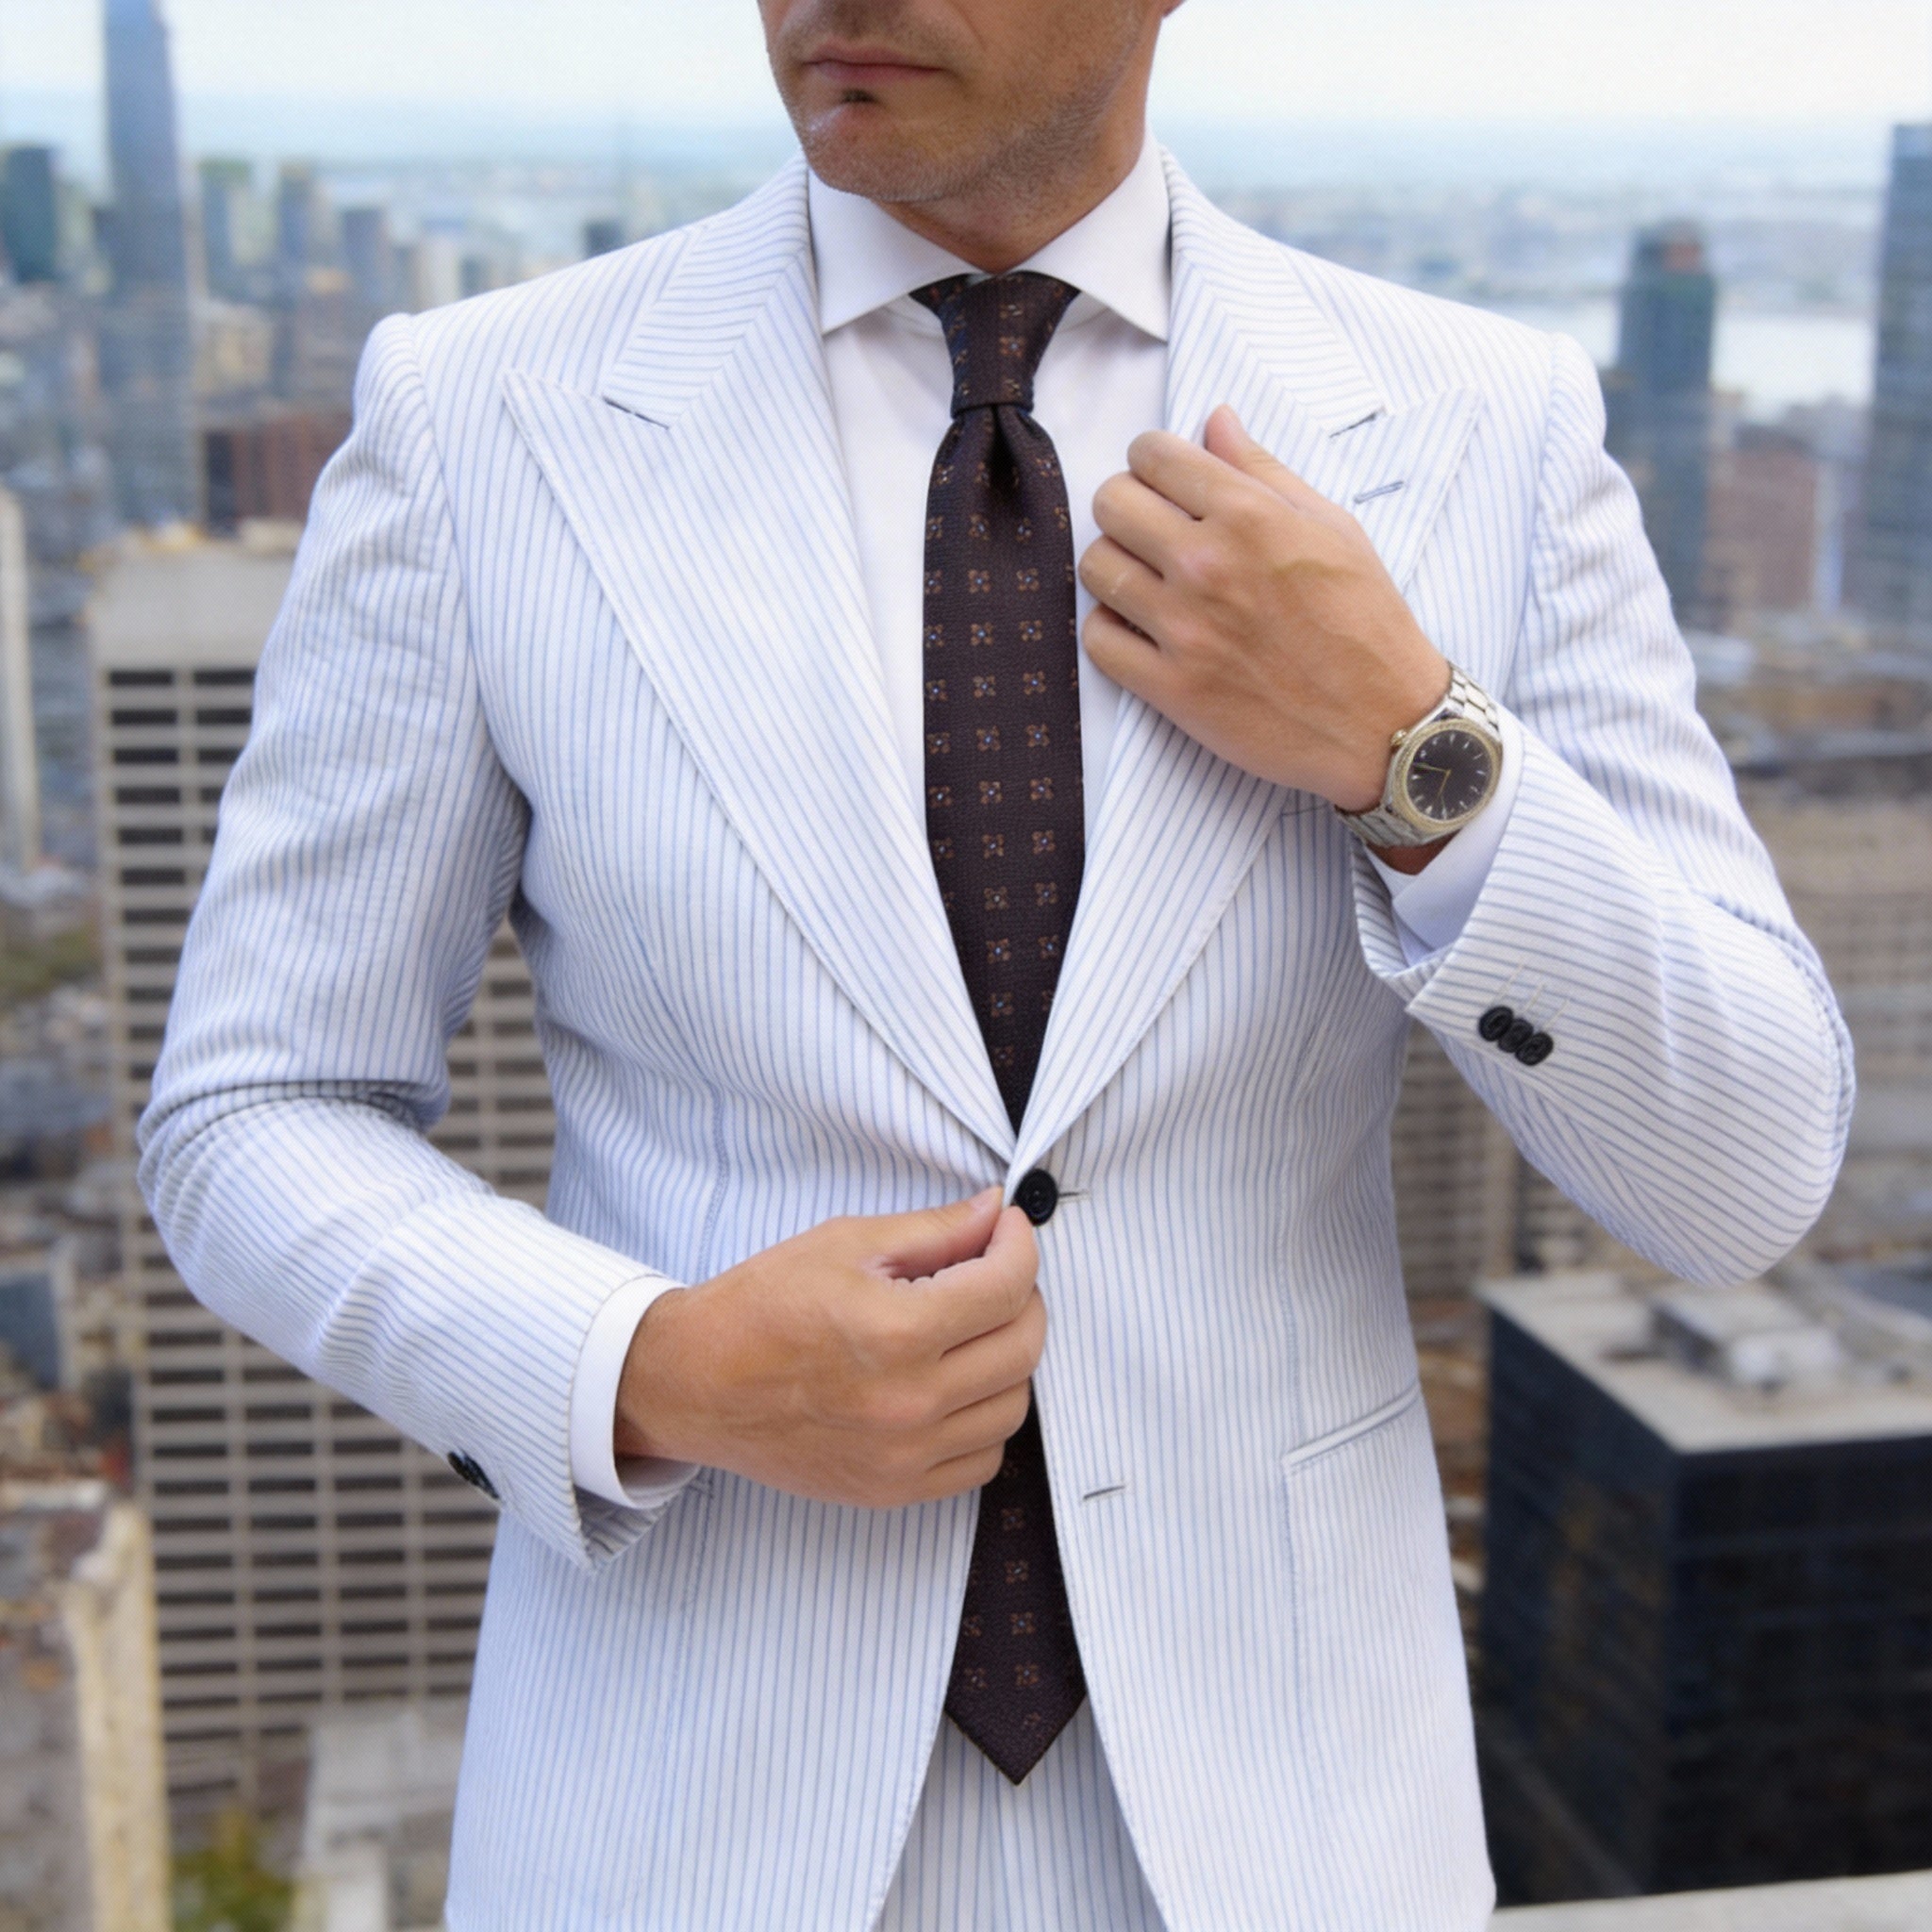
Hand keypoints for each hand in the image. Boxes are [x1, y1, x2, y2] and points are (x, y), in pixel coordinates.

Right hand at [615, 1190, 1044, 1508]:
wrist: (695, 1383)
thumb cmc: (761, 1305)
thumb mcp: (845, 1243)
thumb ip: (933, 1230)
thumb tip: (995, 1211)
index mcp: (897, 1331)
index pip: (1008, 1285)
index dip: (1019, 1244)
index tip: (1006, 1229)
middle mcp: (910, 1402)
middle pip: (1023, 1346)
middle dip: (1023, 1295)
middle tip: (993, 1270)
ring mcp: (905, 1456)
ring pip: (1013, 1405)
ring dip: (1009, 1358)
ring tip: (972, 1328)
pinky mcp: (894, 1490)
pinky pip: (983, 1459)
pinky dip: (985, 1418)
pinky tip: (956, 1385)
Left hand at [1079, 404, 1450, 816]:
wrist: (1382, 722)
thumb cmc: (1365, 621)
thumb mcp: (1331, 526)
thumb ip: (1263, 471)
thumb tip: (1215, 420)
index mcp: (1249, 515)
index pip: (1151, 454)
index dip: (1152, 461)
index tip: (1166, 482)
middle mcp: (1208, 565)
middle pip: (1111, 503)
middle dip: (1127, 507)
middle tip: (1153, 530)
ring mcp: (1184, 629)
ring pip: (1097, 567)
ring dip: (1116, 566)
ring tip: (1149, 580)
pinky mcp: (1172, 687)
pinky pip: (1098, 640)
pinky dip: (1111, 630)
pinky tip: (1143, 629)